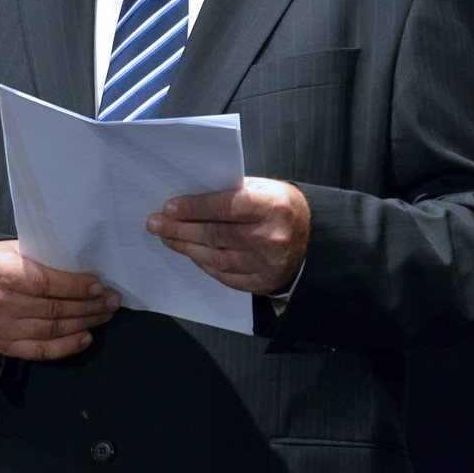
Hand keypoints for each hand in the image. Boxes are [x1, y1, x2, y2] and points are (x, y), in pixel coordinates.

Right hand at [0, 240, 120, 360]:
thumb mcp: (13, 249)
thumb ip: (41, 257)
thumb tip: (84, 266)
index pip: (42, 282)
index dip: (74, 286)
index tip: (98, 286)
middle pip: (52, 308)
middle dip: (88, 305)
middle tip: (111, 301)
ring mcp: (0, 327)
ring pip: (51, 330)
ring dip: (83, 323)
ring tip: (104, 315)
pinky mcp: (5, 346)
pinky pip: (40, 351)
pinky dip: (66, 346)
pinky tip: (86, 337)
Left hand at [146, 177, 309, 295]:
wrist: (318, 242)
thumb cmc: (285, 207)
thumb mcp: (266, 188)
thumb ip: (233, 192)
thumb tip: (191, 199)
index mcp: (272, 206)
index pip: (224, 207)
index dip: (194, 208)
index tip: (169, 207)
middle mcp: (270, 237)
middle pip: (215, 234)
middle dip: (180, 228)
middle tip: (155, 224)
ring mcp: (268, 264)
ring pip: (216, 257)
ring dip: (187, 247)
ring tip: (166, 237)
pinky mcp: (264, 284)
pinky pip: (226, 275)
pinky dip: (205, 264)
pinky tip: (191, 253)